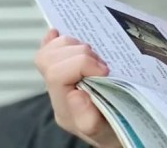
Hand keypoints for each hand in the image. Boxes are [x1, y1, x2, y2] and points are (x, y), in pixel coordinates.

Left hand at [34, 29, 120, 147]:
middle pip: (50, 59)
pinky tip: (57, 34)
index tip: (105, 72)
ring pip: (50, 51)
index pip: (57, 74)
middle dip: (80, 54)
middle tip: (101, 66)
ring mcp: (59, 80)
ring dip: (75, 46)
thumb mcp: (105, 133)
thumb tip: (76, 94)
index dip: (82, 64)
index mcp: (64, 107)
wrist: (116, 131)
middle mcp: (57, 92)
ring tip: (94, 58)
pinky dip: (54, 40)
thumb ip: (88, 119)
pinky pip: (50, 50)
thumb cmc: (112, 132)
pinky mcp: (65, 69)